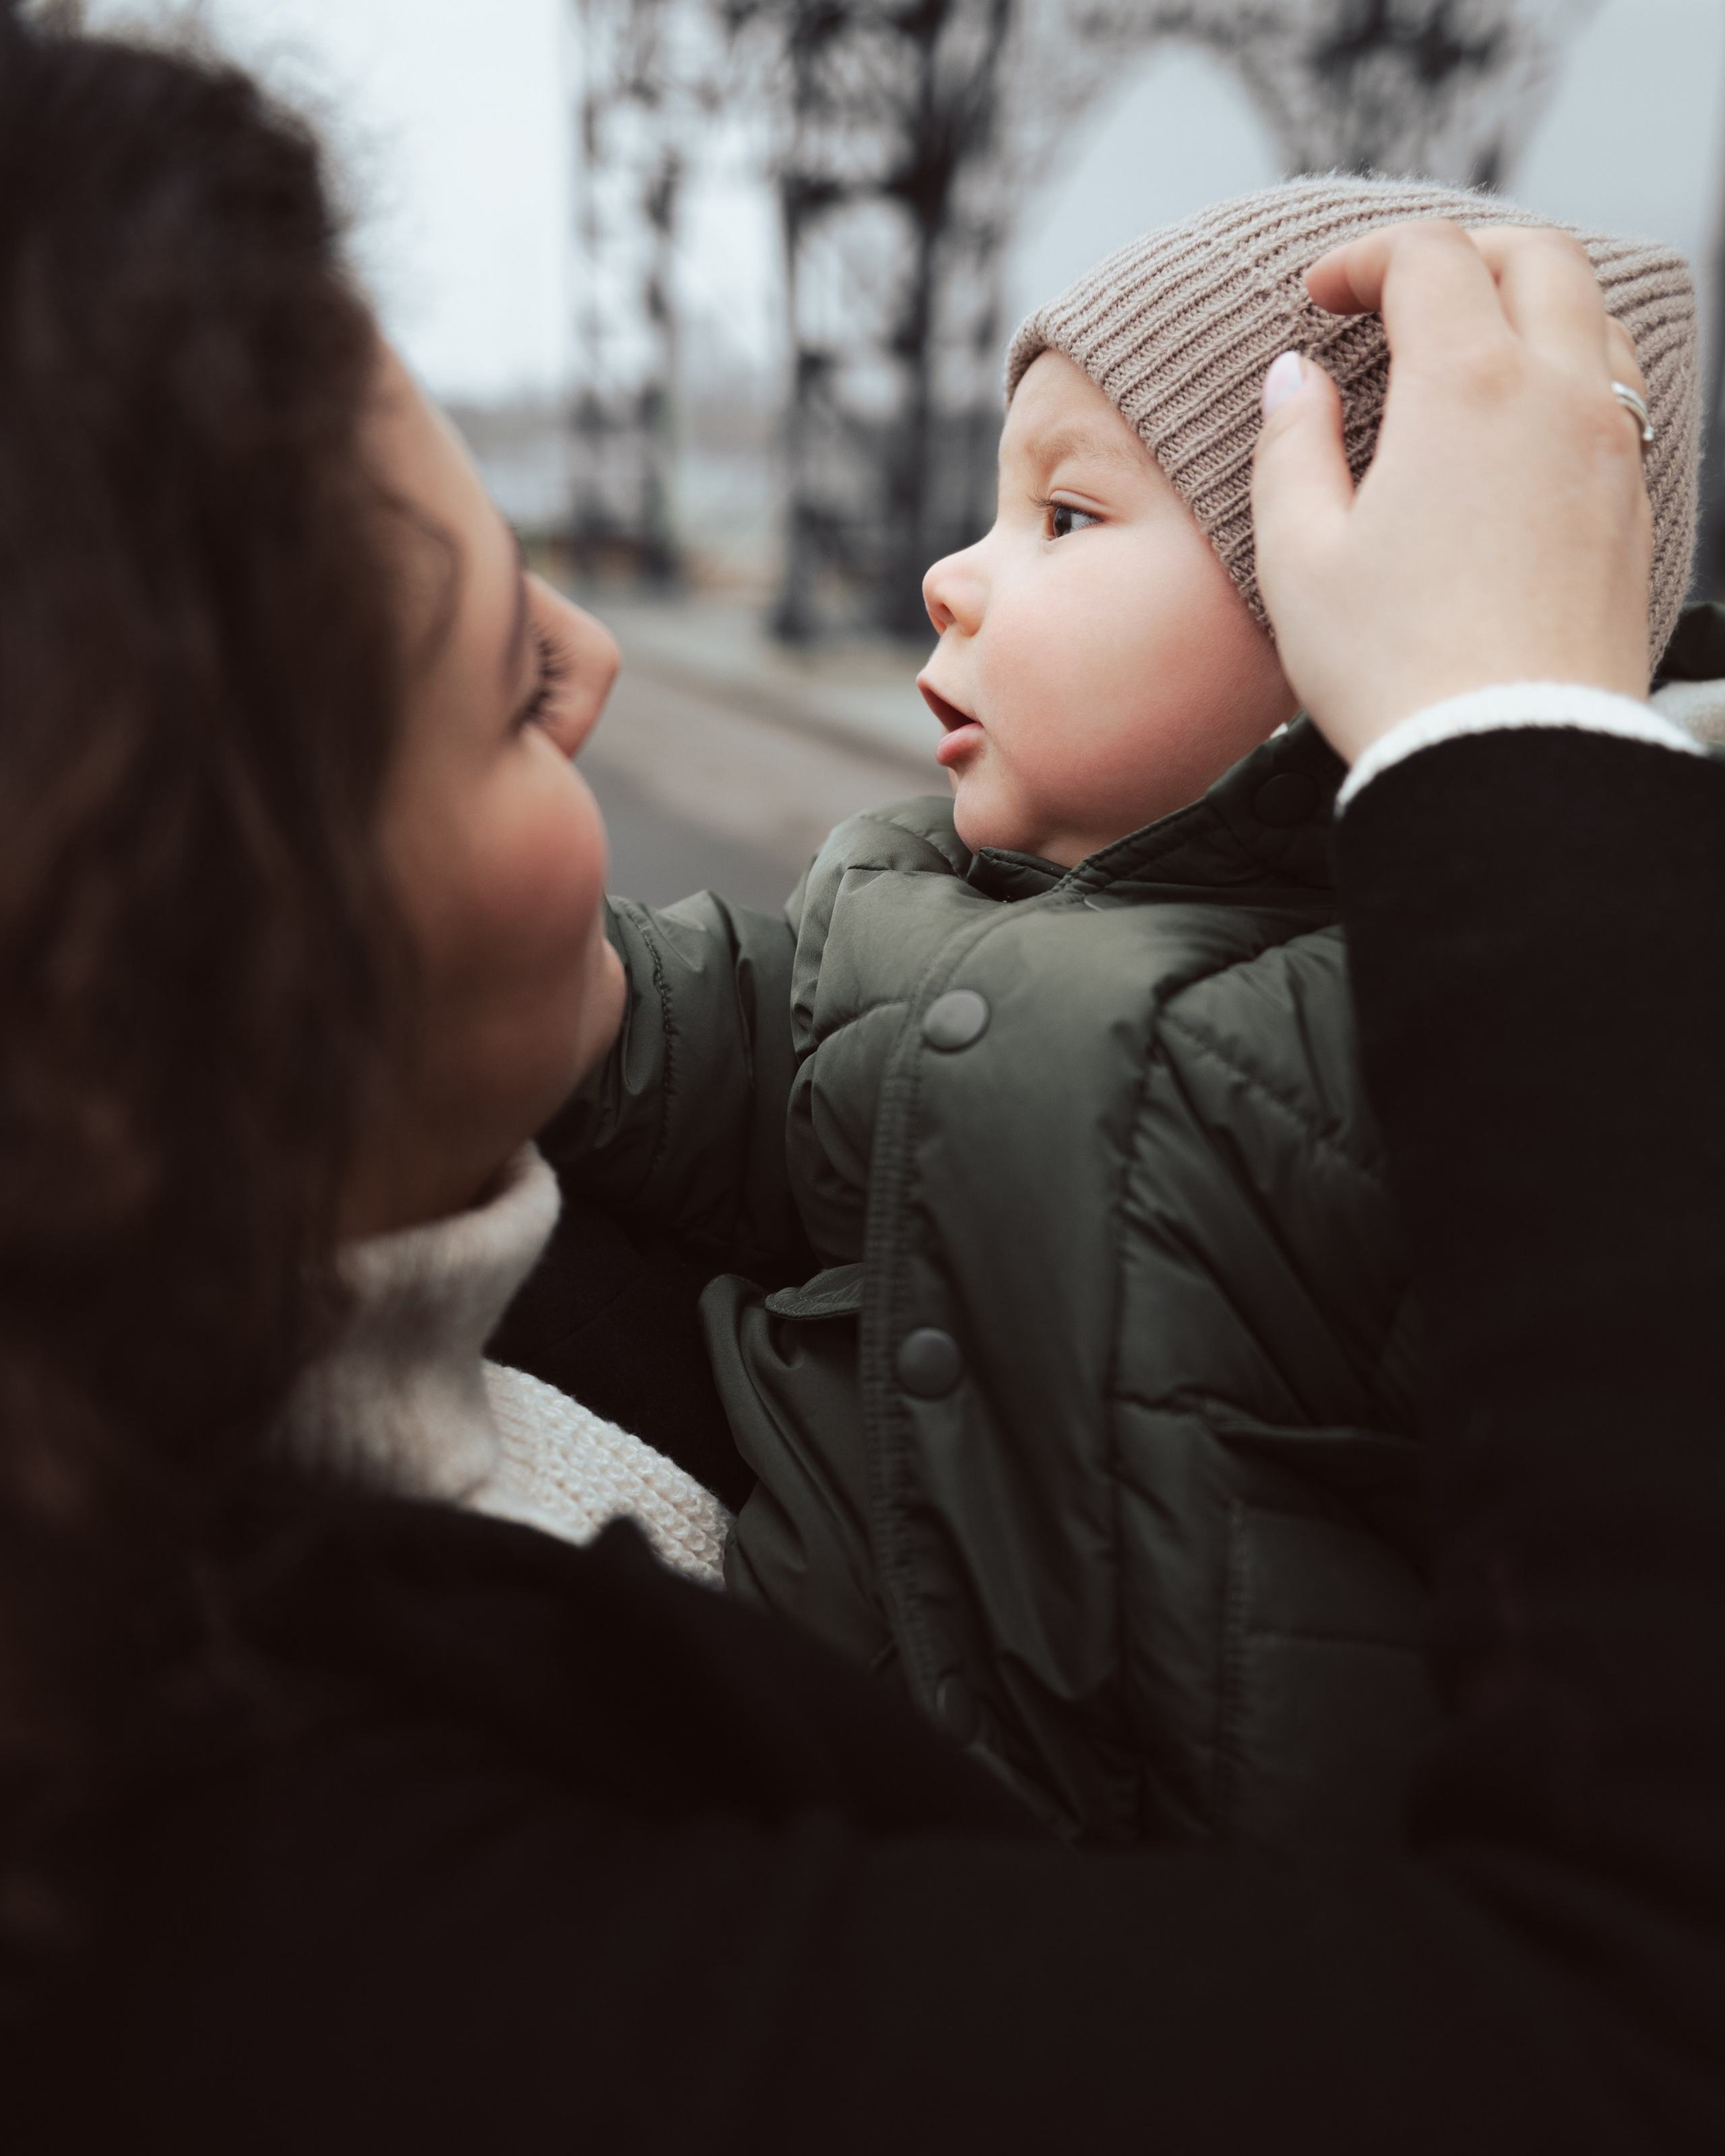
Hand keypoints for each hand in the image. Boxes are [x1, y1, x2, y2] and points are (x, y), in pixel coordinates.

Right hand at [1250, 221, 1653, 765]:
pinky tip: (1514, 423)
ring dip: (1526, 304)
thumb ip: (1291, 447)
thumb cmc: (1394, 669)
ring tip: (1464, 346)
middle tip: (1397, 292)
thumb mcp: (1299, 557)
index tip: (1322, 297)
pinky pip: (1614, 395)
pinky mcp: (1631, 506)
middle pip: (1535, 256)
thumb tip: (1295, 381)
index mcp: (1467, 389)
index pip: (1428, 259)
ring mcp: (1609, 449)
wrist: (1509, 758)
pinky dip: (1564, 371)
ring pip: (1591, 318)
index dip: (1365, 257)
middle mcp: (1557, 396)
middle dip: (1460, 252)